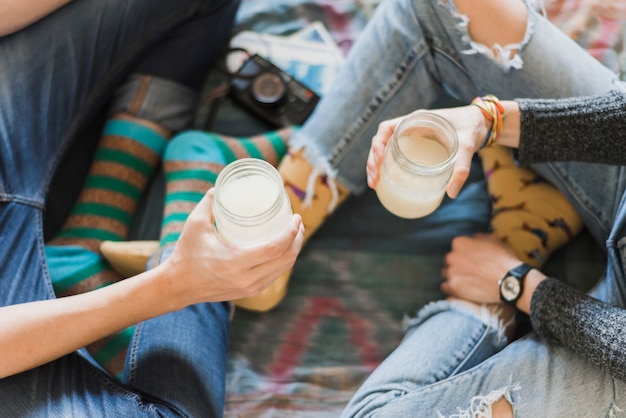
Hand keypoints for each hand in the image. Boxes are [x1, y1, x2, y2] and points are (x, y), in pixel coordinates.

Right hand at [160, 188, 304, 307]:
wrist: (178, 286)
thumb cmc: (186, 253)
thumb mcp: (194, 224)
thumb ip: (208, 203)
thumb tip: (220, 187)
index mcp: (236, 262)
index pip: (275, 248)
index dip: (291, 232)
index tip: (296, 218)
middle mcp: (246, 279)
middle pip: (285, 259)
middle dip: (297, 240)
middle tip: (297, 223)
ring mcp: (249, 289)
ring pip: (283, 269)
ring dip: (293, 251)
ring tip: (295, 234)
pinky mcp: (249, 293)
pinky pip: (274, 277)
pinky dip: (283, 262)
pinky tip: (285, 250)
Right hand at [366, 105, 488, 197]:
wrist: (482, 122)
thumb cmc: (473, 127)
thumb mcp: (467, 146)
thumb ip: (461, 167)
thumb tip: (452, 193)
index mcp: (417, 119)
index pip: (386, 128)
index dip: (378, 144)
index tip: (379, 161)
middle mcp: (410, 125)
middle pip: (381, 141)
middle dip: (373, 160)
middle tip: (374, 180)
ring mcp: (412, 134)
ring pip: (386, 147)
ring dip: (376, 164)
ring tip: (375, 183)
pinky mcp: (417, 143)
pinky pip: (395, 152)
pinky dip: (387, 165)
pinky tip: (386, 179)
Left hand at [440, 233, 520, 303]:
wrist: (508, 281)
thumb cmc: (503, 259)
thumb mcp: (495, 240)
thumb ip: (480, 237)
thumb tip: (474, 238)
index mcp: (460, 243)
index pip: (456, 247)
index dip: (464, 254)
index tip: (471, 259)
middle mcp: (452, 256)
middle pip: (450, 261)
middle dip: (458, 265)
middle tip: (470, 271)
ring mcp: (451, 272)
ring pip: (446, 273)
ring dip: (454, 276)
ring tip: (467, 281)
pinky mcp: (453, 287)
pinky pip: (445, 287)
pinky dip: (452, 288)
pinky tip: (462, 289)